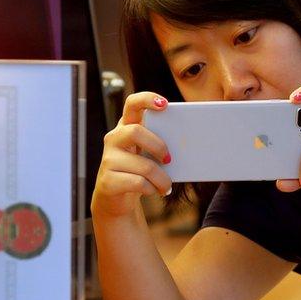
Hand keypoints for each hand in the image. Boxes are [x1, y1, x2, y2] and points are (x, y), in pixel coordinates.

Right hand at [91, 92, 173, 219]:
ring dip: (162, 179)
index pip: (132, 104)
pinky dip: (153, 189)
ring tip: (167, 186)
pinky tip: (155, 191)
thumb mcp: (148, 155)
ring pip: (144, 166)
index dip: (146, 99)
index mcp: (126, 127)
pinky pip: (139, 183)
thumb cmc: (139, 172)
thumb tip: (191, 145)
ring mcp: (108, 160)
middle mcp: (114, 139)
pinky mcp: (108, 181)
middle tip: (169, 160)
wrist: (117, 200)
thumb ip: (161, 144)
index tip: (164, 104)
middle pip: (135, 132)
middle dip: (159, 147)